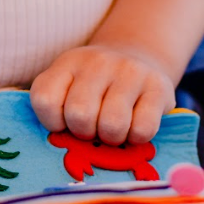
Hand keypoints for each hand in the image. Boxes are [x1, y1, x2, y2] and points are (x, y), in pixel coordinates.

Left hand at [30, 42, 175, 145]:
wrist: (140, 56)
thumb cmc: (95, 86)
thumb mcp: (68, 85)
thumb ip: (54, 108)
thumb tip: (48, 147)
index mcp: (68, 62)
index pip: (44, 99)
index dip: (52, 122)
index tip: (64, 123)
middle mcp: (97, 62)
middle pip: (79, 115)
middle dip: (84, 133)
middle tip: (92, 129)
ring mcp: (130, 72)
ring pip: (112, 126)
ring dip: (111, 139)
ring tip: (113, 130)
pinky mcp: (159, 87)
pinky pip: (143, 129)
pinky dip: (137, 138)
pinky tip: (134, 126)